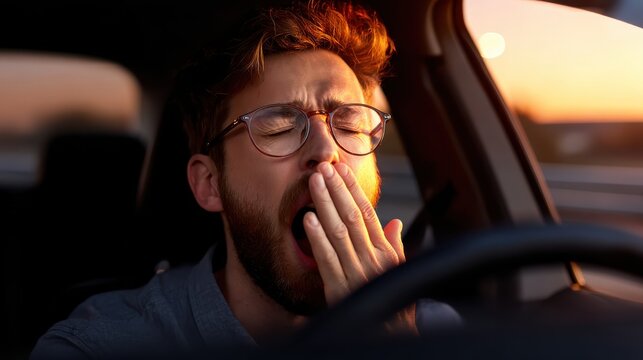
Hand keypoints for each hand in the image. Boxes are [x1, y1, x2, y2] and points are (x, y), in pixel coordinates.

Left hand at [304, 161, 415, 333]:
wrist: (390, 336)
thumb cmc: (393, 302)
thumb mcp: (397, 271)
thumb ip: (393, 245)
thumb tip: (394, 222)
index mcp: (385, 251)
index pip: (368, 213)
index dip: (353, 189)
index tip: (341, 169)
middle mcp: (373, 258)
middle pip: (352, 216)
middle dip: (337, 189)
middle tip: (324, 167)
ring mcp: (357, 273)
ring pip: (339, 232)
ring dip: (325, 204)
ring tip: (314, 183)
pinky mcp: (341, 290)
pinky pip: (328, 260)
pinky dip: (318, 238)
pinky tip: (308, 219)